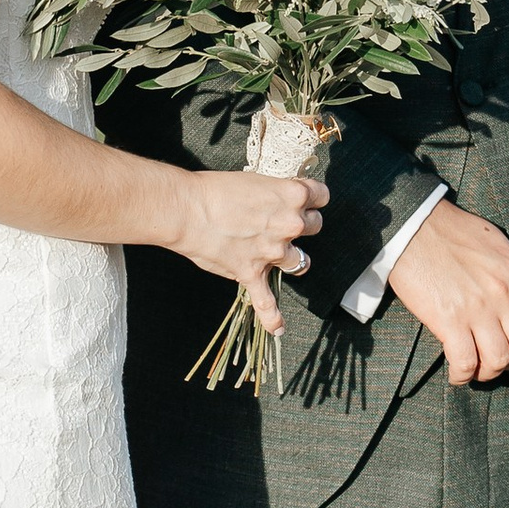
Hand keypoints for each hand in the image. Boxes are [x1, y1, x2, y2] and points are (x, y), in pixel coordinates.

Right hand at [176, 173, 327, 336]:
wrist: (187, 209)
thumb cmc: (214, 190)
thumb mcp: (254, 180)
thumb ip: (273, 194)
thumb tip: (276, 204)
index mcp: (292, 195)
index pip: (321, 196)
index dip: (313, 197)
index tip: (306, 199)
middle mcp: (289, 224)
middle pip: (315, 226)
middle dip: (303, 224)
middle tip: (283, 221)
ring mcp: (273, 251)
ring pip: (301, 261)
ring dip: (293, 258)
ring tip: (281, 255)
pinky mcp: (252, 272)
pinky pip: (266, 301)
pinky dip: (272, 317)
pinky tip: (278, 327)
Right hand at [385, 199, 508, 383]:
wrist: (414, 226)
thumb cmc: (452, 232)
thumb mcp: (495, 245)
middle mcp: (504, 295)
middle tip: (496, 360)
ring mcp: (479, 310)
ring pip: (499, 360)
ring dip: (489, 373)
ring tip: (476, 370)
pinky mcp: (450, 320)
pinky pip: (466, 363)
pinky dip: (463, 376)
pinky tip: (457, 375)